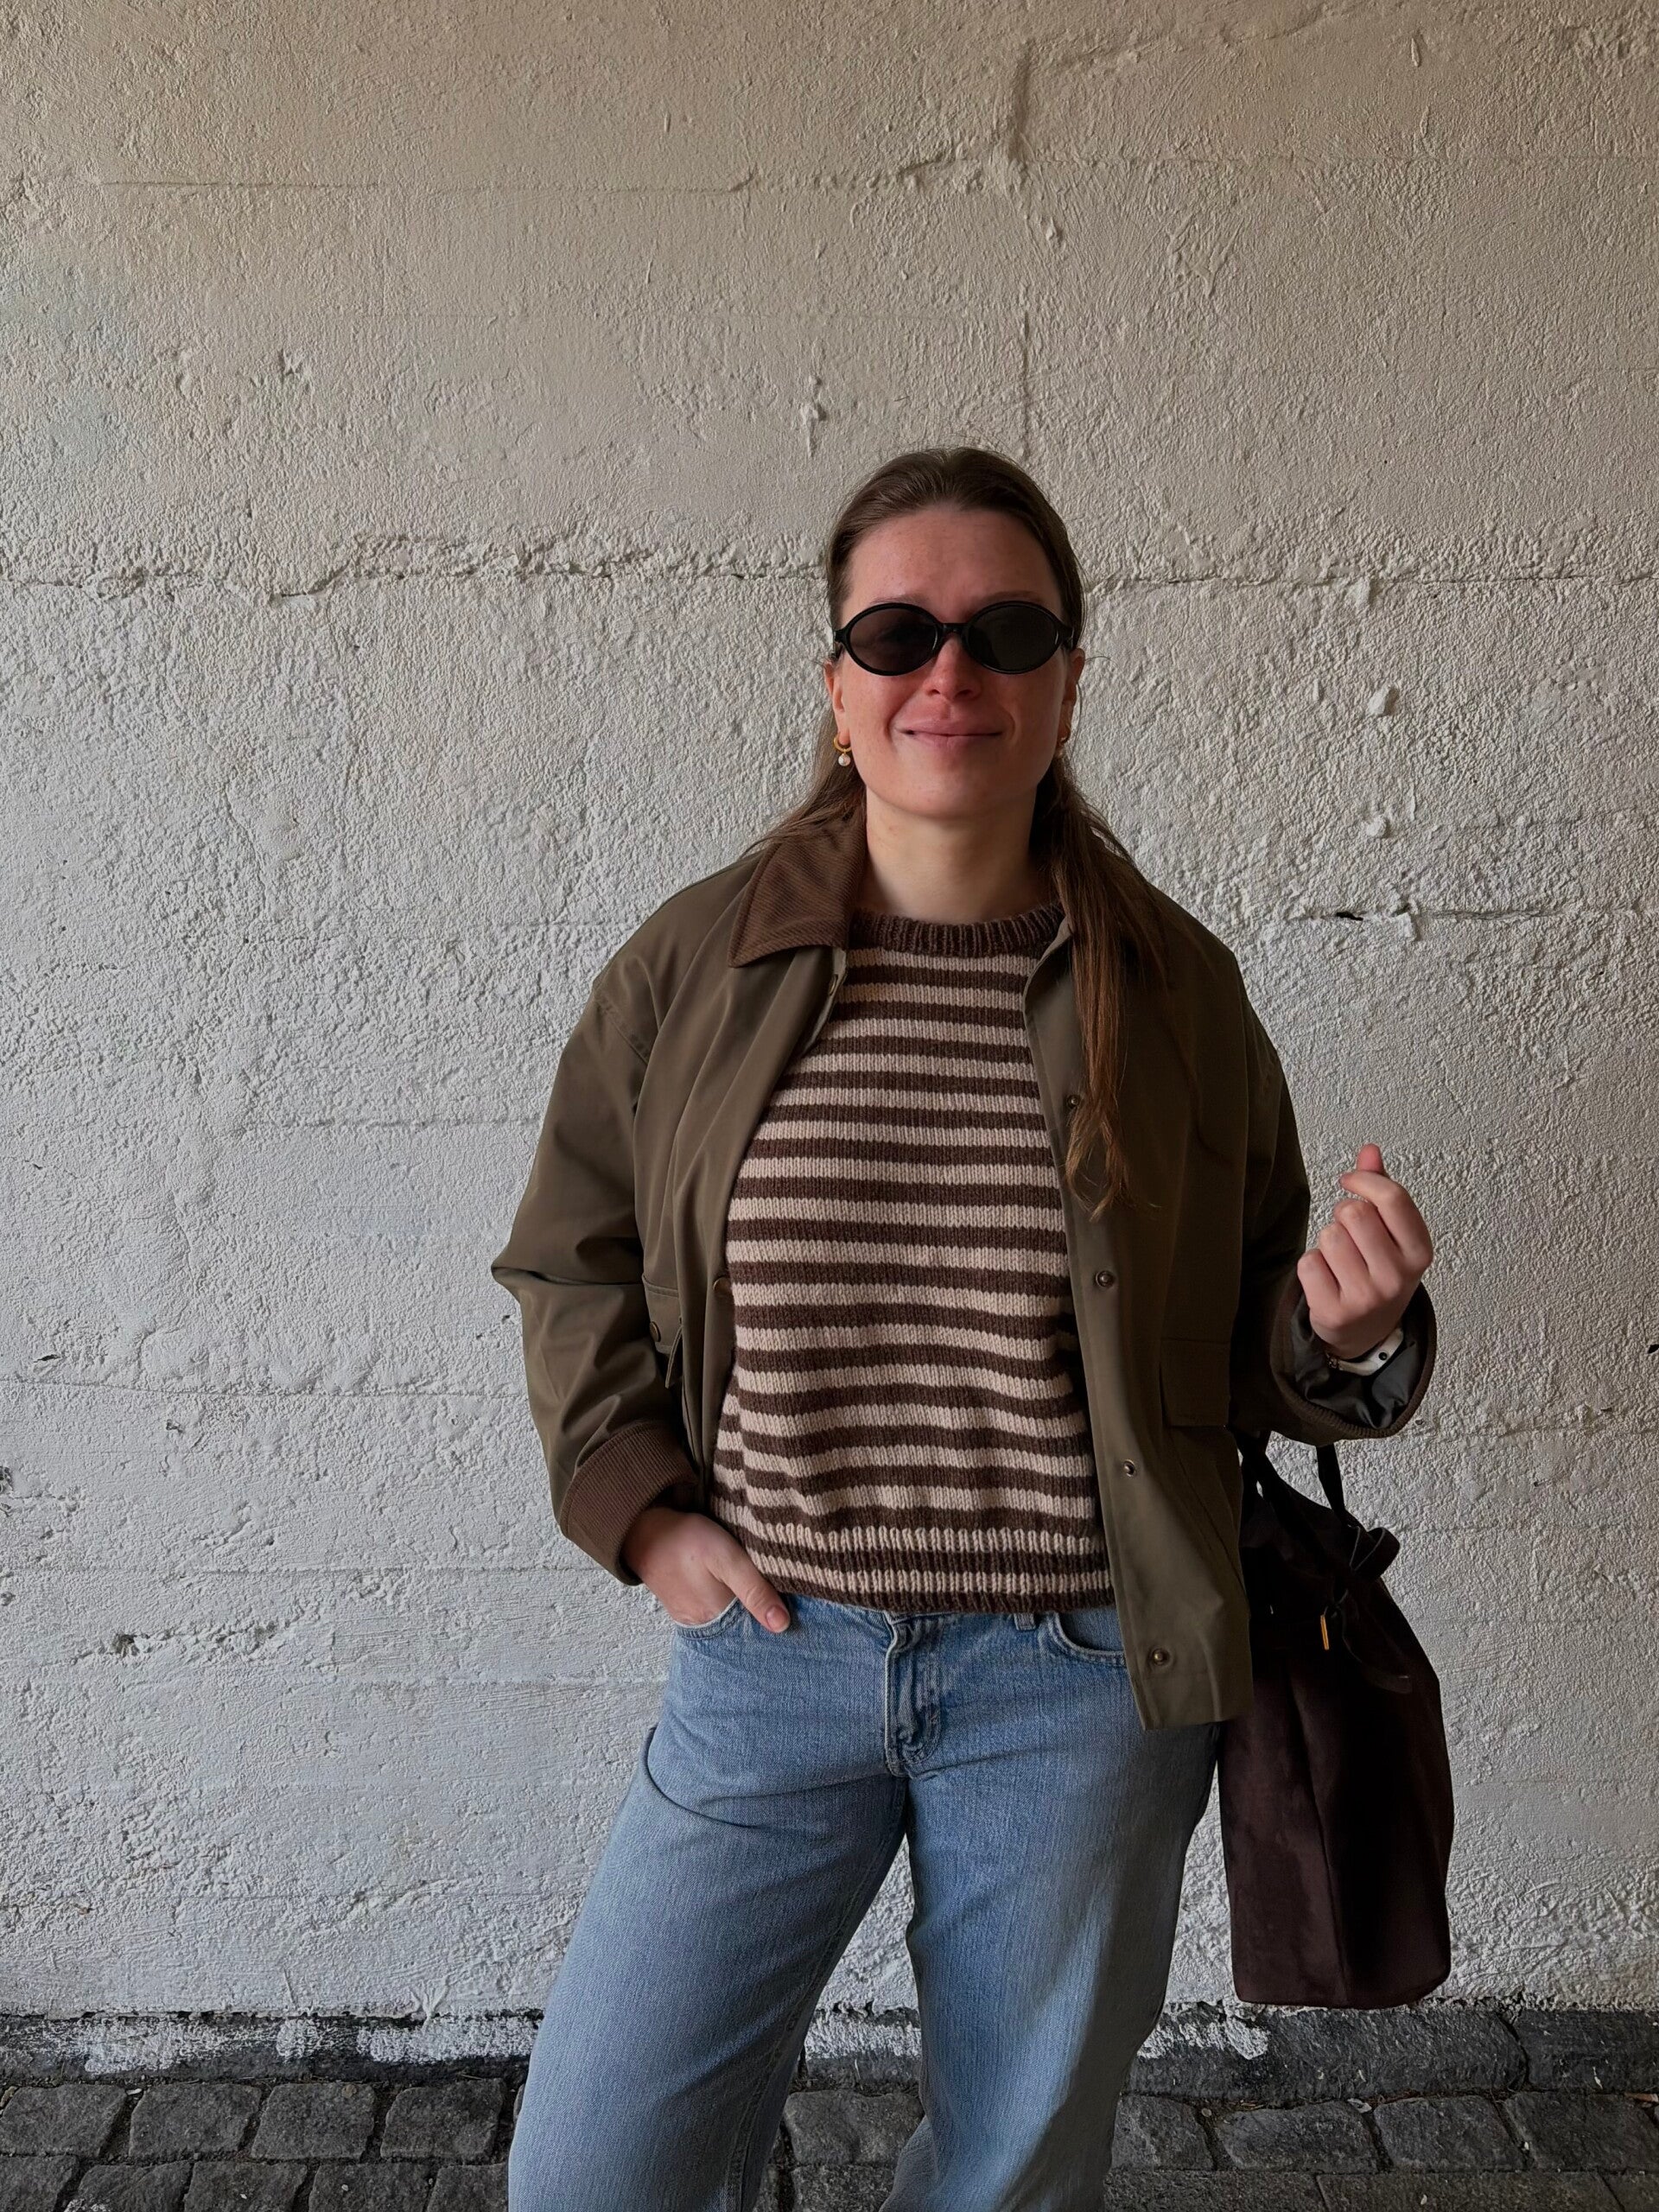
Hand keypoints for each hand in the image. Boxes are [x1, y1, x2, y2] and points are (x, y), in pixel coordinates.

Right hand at [620, 1504, 792, 1632]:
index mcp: (718, 1619)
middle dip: (766, 1614)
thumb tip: (782, 1625)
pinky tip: (743, 1590)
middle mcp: (705, 1626)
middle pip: (746, 1627)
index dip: (779, 1617)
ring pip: (733, 1619)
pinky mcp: (688, 1605)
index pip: (759, 1631)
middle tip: (787, 1594)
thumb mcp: (726, 1558)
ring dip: (749, 1608)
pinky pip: (718, 1611)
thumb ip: (754, 1589)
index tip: (798, 1608)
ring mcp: (694, 1618)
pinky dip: (732, 1603)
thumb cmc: (685, 1541)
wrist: (643, 1530)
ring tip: (770, 1591)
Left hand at [1297, 1141, 1433, 1361]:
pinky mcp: (1335, 1312)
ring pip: (1329, 1236)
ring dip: (1327, 1241)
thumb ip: (1381, 1190)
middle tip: (1349, 1233)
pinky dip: (1311, 1265)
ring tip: (1340, 1258)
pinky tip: (1327, 1278)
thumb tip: (1369, 1150)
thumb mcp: (1392, 1233)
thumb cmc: (1378, 1270)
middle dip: (1343, 1215)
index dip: (1363, 1180)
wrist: (1365, 1331)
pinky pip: (1308, 1263)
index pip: (1392, 1197)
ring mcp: (1367, 1297)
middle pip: (1354, 1212)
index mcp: (1419, 1251)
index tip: (1349, 1181)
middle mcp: (1398, 1277)